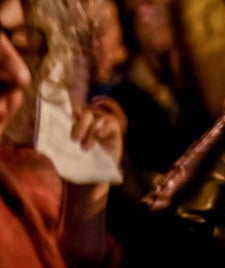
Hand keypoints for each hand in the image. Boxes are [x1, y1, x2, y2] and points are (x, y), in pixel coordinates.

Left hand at [61, 97, 125, 260]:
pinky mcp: (115, 136)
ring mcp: (103, 129)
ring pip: (99, 115)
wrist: (84, 189)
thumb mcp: (57, 154)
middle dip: (80, 122)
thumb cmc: (70, 171)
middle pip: (87, 111)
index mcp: (75, 125)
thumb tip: (38, 129)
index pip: (75, 109)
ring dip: (91, 128)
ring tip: (85, 147)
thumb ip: (52, 140)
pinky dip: (103, 128)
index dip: (70, 105)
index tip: (66, 110)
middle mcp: (90, 125)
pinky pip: (112, 123)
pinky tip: (95, 142)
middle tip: (73, 139)